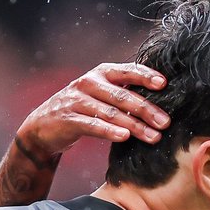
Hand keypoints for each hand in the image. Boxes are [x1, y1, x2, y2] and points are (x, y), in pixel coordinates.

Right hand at [13, 63, 170, 167]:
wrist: (43, 126)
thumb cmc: (82, 110)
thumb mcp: (101, 95)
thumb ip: (124, 94)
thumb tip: (159, 103)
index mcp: (101, 73)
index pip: (127, 71)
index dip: (145, 76)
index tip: (164, 84)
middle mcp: (89, 83)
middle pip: (123, 96)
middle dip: (146, 109)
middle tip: (165, 122)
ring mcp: (77, 101)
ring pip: (111, 113)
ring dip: (135, 126)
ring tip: (153, 137)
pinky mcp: (69, 120)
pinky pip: (93, 126)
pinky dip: (110, 131)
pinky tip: (125, 138)